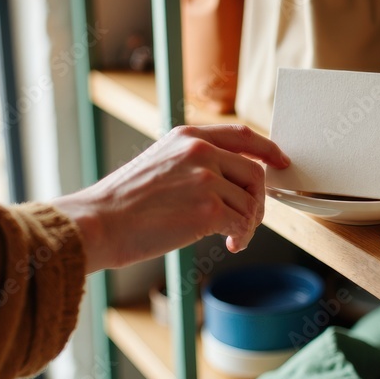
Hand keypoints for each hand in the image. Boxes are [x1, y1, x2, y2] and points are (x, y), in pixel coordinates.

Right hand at [53, 124, 289, 272]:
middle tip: (250, 219)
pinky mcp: (208, 208)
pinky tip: (229, 244)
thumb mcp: (158, 162)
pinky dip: (241, 237)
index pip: (242, 134)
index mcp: (187, 136)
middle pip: (254, 173)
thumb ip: (193, 162)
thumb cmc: (123, 203)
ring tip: (231, 236)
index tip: (280, 161)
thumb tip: (230, 180)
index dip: (267, 148)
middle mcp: (200, 151)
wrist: (99, 223)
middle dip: (258, 200)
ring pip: (250, 202)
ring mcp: (206, 178)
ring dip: (247, 223)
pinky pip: (242, 223)